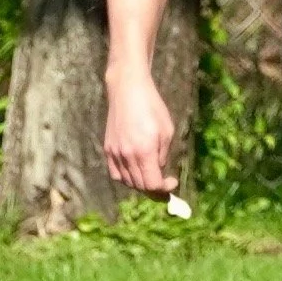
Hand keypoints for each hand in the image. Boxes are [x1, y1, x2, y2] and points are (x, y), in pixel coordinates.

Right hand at [103, 71, 177, 196]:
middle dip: (155, 189)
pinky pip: (116, 174)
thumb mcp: (167, 131)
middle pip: (140, 186)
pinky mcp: (107, 149)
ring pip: (128, 182)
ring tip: (152, 176)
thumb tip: (158, 170)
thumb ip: (162, 155)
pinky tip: (136, 173)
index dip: (165, 188)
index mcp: (144, 151)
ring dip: (141, 184)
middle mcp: (127, 155)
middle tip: (165, 184)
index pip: (153, 184)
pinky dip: (126, 179)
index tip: (173, 181)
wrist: (127, 91)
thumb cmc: (152, 108)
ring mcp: (114, 153)